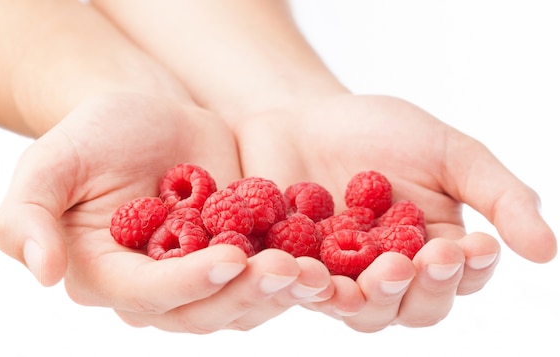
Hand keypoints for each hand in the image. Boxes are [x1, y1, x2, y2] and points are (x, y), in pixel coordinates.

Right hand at [0, 92, 334, 332]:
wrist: (151, 115)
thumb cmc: (96, 134)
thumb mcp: (51, 162)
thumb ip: (27, 215)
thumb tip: (40, 272)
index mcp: (107, 276)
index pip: (148, 295)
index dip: (189, 283)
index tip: (230, 256)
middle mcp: (156, 290)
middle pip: (204, 310)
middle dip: (246, 293)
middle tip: (287, 269)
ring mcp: (203, 278)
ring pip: (243, 302)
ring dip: (281, 292)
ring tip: (316, 270)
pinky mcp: (240, 257)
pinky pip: (270, 276)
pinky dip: (297, 271)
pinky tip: (324, 258)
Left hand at [233, 93, 556, 330]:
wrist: (307, 116)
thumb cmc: (382, 131)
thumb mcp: (451, 154)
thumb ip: (500, 197)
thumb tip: (547, 251)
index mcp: (435, 252)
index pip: (461, 278)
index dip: (470, 270)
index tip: (474, 246)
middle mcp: (390, 276)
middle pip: (412, 308)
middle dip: (421, 289)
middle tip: (420, 260)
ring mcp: (342, 279)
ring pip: (361, 310)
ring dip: (369, 298)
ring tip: (376, 273)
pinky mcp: (296, 273)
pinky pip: (301, 290)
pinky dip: (308, 286)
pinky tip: (308, 273)